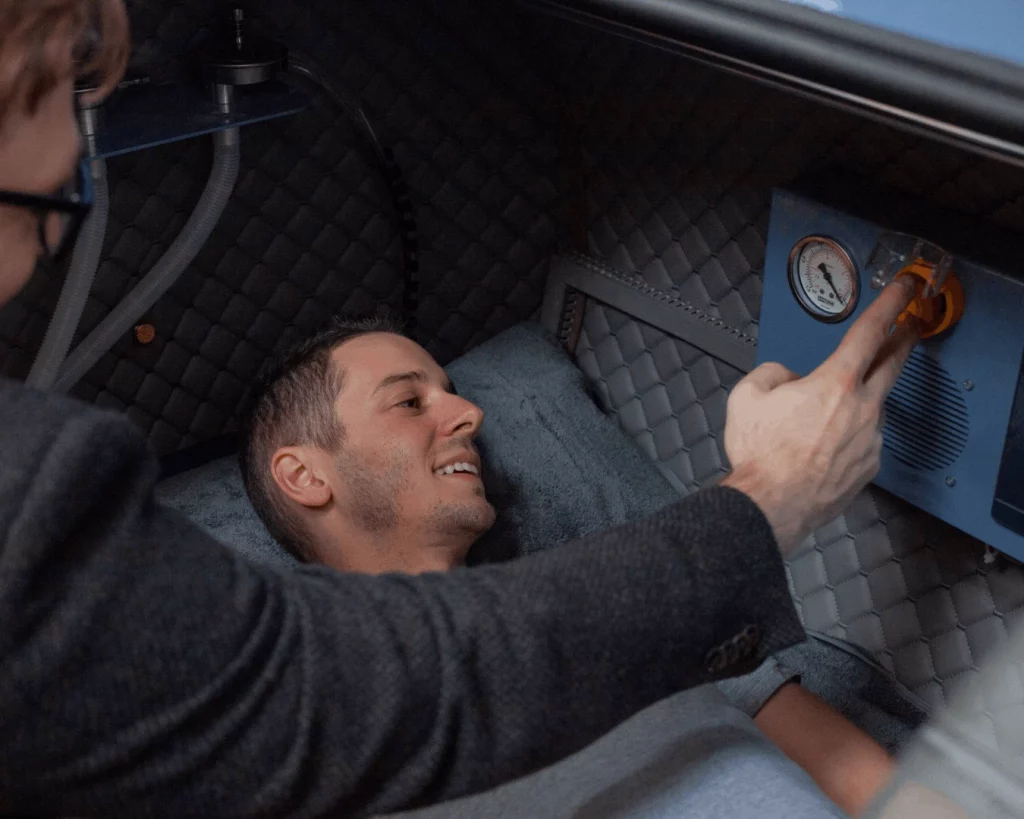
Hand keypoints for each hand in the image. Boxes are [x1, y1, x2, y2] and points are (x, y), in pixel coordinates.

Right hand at [722, 277, 918, 553]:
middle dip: (903, 340)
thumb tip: (788, 379)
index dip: (890, 305)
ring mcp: (869, 440)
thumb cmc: (760, 455)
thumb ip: (772, 373)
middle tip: (909, 327)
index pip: (870, 332)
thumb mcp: (746, 397)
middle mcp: (861, 408)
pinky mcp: (868, 467)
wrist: (771, 505)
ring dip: (859, 401)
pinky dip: (848, 436)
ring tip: (822, 417)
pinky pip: (862, 441)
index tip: (904, 291)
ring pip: (871, 408)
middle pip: (892, 364)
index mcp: (834, 383)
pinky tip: (822, 447)